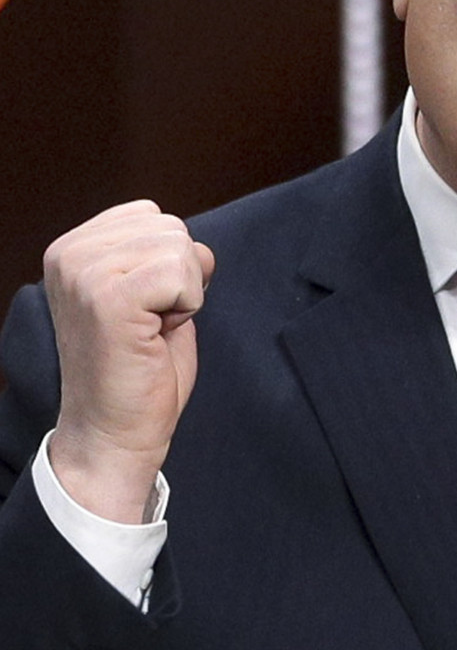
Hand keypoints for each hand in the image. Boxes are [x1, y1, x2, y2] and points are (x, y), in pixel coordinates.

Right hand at [43, 201, 214, 522]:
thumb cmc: (139, 370)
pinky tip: (155, 335)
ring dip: (185, 294)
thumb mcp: (147, 293)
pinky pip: (182, 274)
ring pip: (180, 248)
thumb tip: (194, 240)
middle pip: (172, 228)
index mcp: (72, 247)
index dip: (171, 264)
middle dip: (182, 278)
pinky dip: (187, 307)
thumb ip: (160, 255)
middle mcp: (69, 254)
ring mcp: (84, 274)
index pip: (155, 216)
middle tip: (149, 325)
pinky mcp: (107, 299)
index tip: (145, 307)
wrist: (114, 433)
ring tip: (149, 331)